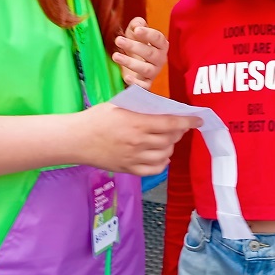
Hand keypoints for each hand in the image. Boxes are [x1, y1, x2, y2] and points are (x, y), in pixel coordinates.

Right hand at [76, 103, 199, 176]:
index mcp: (137, 122)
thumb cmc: (96, 118)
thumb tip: (161, 106)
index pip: (170, 122)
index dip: (187, 121)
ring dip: (170, 146)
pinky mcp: (129, 169)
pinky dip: (162, 162)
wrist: (77, 140)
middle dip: (178, 132)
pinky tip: (160, 155)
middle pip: (170, 139)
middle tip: (178, 127)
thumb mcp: (118, 105)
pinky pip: (155, 169)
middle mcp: (139, 141)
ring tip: (167, 140)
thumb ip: (140, 107)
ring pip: (165, 154)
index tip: (198, 120)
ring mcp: (135, 157)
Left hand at [114, 17, 168, 89]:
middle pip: (150, 53)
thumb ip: (137, 24)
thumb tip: (137, 25)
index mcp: (160, 45)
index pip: (158, 38)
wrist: (134, 64)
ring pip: (146, 69)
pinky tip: (125, 77)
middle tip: (118, 40)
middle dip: (134, 46)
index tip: (136, 30)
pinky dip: (136, 82)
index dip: (148, 34)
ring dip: (130, 62)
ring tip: (115, 56)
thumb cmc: (137, 45)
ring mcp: (154, 72)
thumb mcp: (136, 32)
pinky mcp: (147, 84)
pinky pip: (144, 86)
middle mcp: (160, 59)